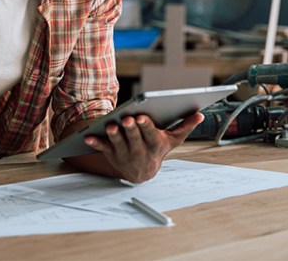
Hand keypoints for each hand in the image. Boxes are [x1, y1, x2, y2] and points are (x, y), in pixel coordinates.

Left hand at [84, 112, 203, 183]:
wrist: (142, 174)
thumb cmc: (157, 149)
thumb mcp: (173, 141)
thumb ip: (185, 127)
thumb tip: (200, 114)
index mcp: (154, 144)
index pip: (150, 134)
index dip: (145, 126)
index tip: (141, 117)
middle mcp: (139, 150)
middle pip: (133, 138)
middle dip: (130, 129)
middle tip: (127, 119)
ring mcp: (124, 153)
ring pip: (118, 143)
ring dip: (113, 135)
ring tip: (110, 126)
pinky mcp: (111, 155)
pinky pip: (102, 149)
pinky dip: (95, 144)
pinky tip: (87, 138)